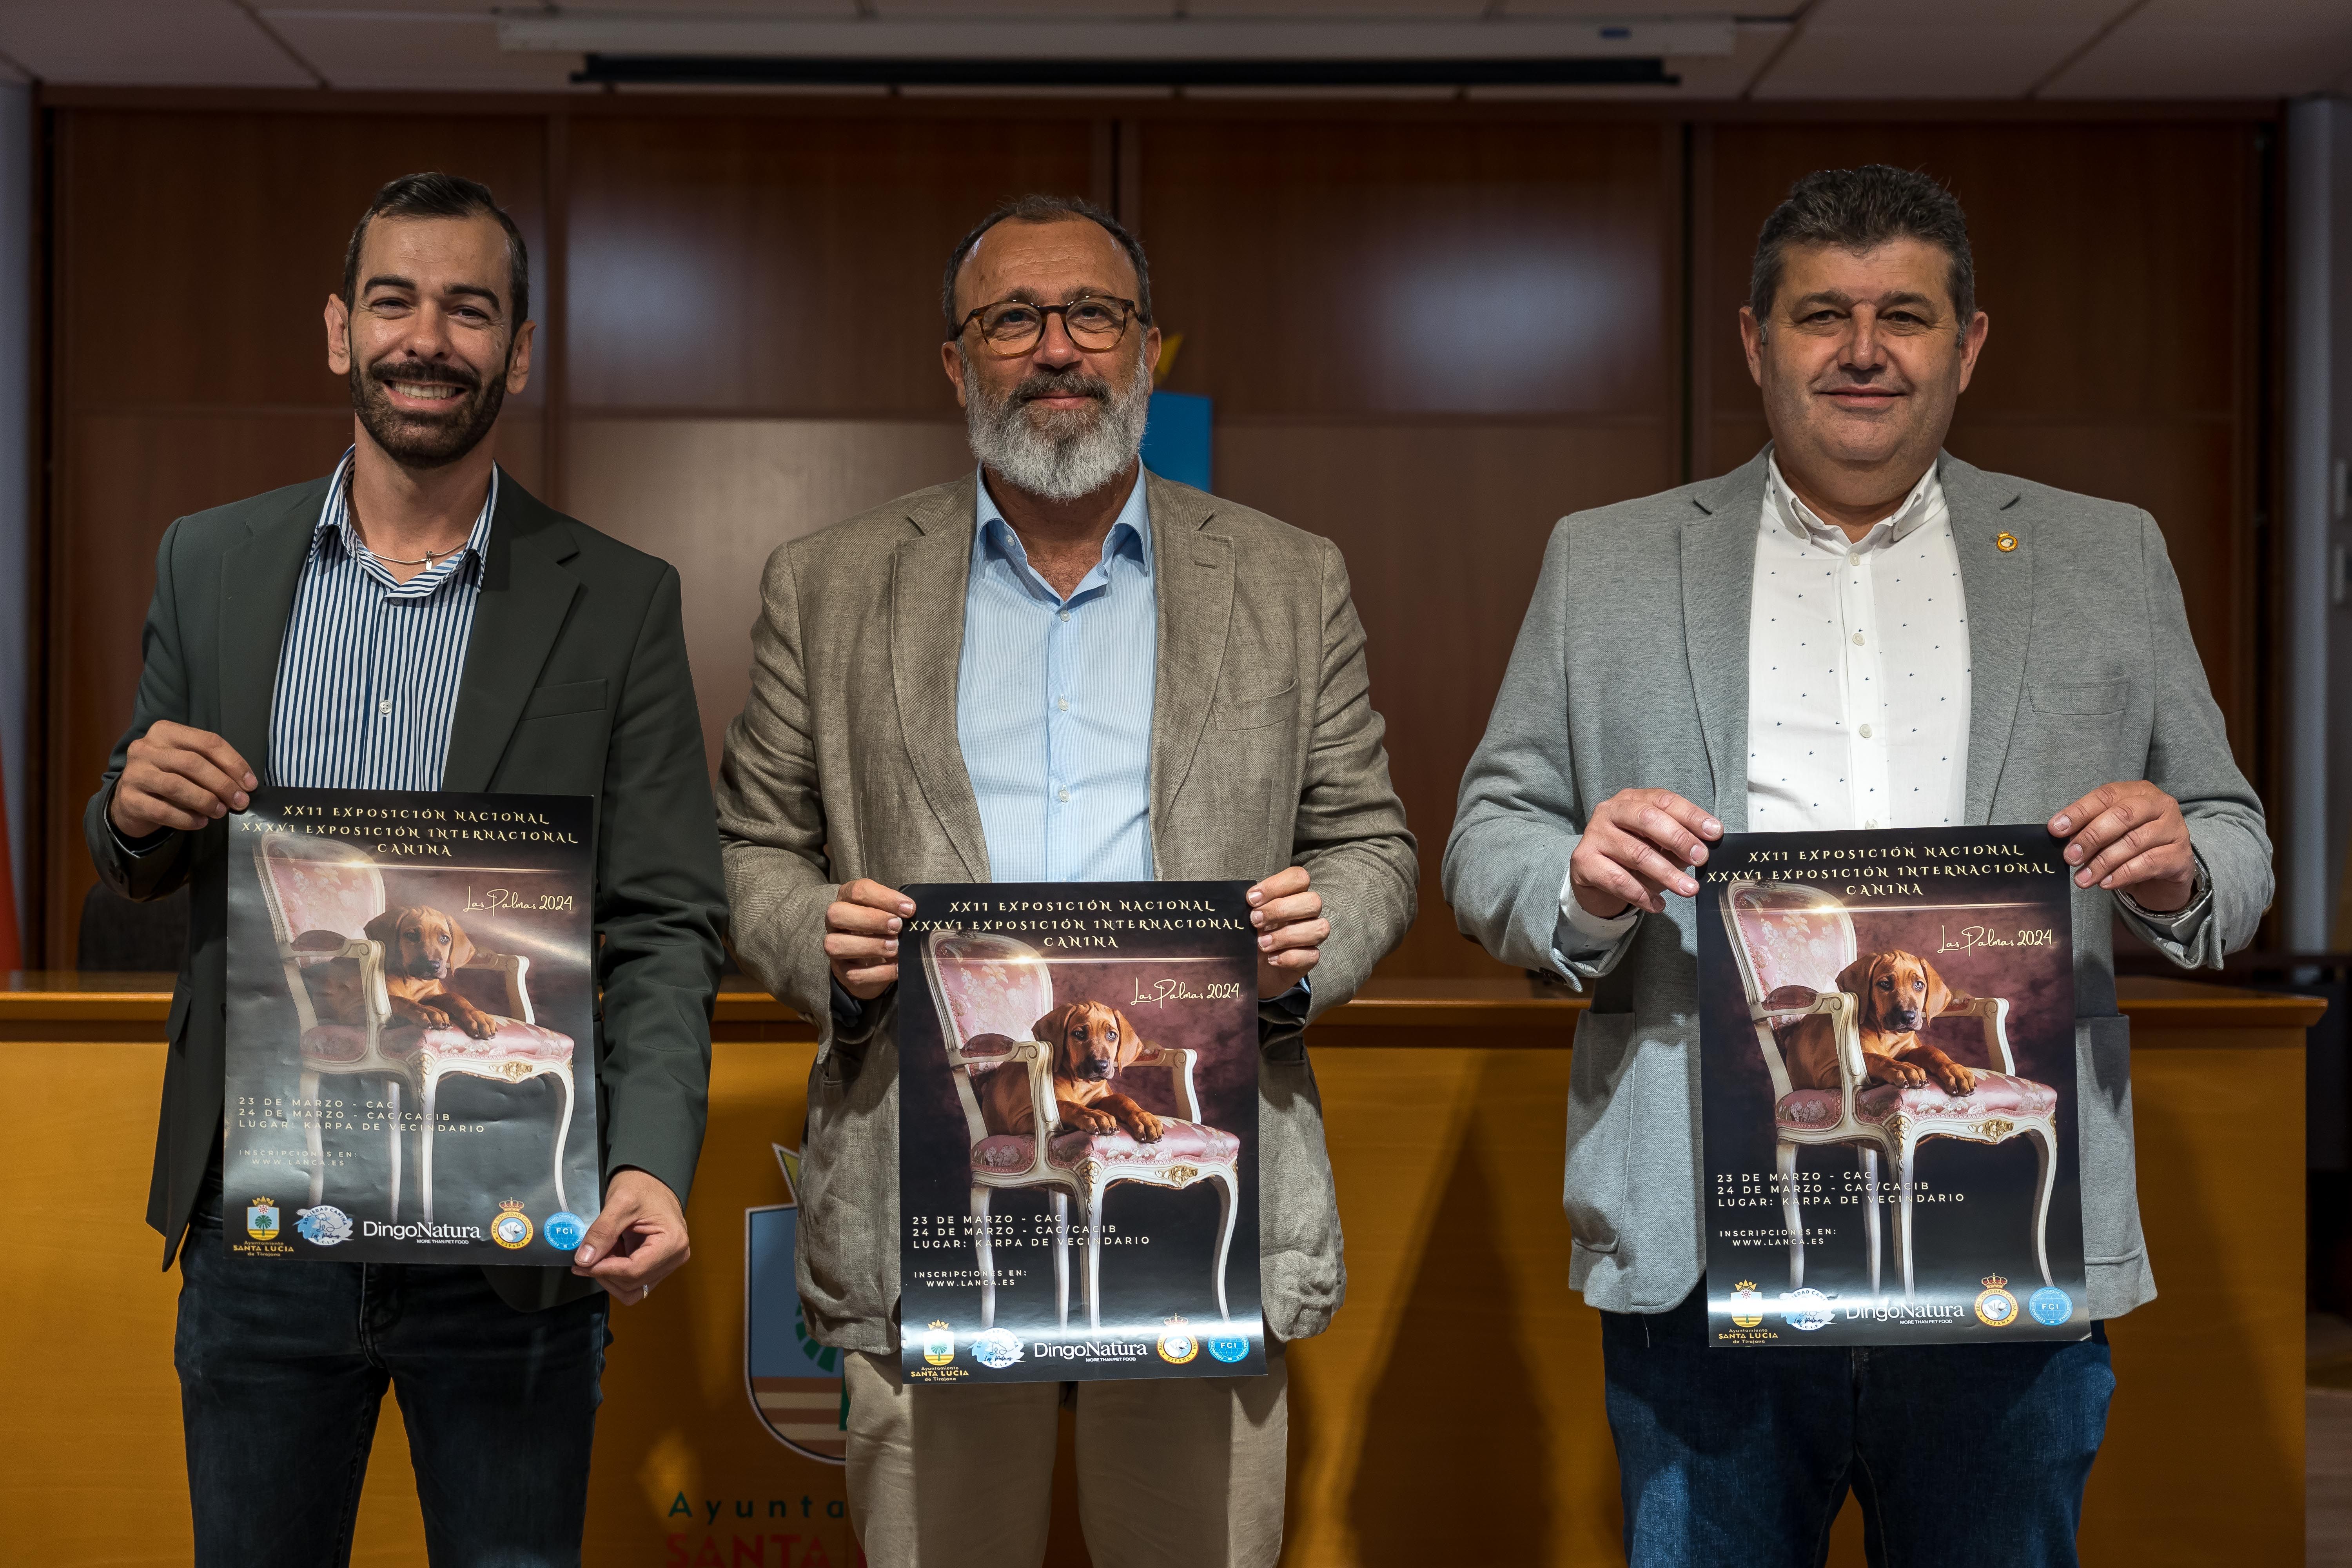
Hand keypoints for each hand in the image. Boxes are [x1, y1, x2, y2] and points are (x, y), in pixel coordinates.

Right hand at [110, 721, 254, 836]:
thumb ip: (212, 766)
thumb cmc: (169, 777)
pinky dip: (186, 818)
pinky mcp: (128, 798)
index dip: (234, 763)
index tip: (250, 784)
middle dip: (222, 784)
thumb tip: (245, 786)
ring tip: (220, 812)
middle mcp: (146, 748)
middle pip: (193, 763)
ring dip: (205, 801)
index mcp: (166, 731)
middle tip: (240, 802)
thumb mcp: (188, 764)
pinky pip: (162, 810)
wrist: (132, 800)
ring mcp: (134, 772)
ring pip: (176, 786)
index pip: (208, 742)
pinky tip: (201, 822)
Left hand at [571, 1168, 689, 1304]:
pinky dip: (616, 1274)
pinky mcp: (659, 1264)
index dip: (604, 1270)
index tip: (582, 1263)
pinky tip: (607, 1257)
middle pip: (633, 1283)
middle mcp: (675, 1257)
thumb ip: (602, 1232)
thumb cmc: (641, 1185)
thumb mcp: (619, 1203)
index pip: (634, 1271)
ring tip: (597, 1257)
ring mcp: (668, 1262)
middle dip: (605, 1274)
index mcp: (672, 1242)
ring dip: (610, 1277)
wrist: (652, 1180)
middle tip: (583, 1260)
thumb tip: (584, 1260)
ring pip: (633, 1288)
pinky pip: (635, 1281)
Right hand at [826, 879, 913, 999]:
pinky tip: (897, 967)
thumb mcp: (888, 912)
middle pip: (837, 914)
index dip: (884, 898)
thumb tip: (911, 911)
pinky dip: (879, 972)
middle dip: (871, 919)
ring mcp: (834, 946)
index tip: (908, 908)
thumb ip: (896, 909)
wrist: (871, 960)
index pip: (857, 891)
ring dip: (870, 946)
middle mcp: (835, 922)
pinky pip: (853, 974)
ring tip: (895, 947)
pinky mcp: (842, 971)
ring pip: (837, 945)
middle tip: (897, 926)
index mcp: (847, 899)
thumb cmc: (881, 927)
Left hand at [1249, 866, 1326, 995]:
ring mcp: (1311, 936)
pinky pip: (1312, 955)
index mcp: (1291, 895)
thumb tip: (1245, 899)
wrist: (1248, 967)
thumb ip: (1245, 906)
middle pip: (1313, 901)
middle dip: (1281, 910)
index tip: (1251, 900)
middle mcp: (1305, 913)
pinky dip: (1290, 957)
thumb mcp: (1242, 919)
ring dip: (1286, 935)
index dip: (1277, 885)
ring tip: (1262, 944)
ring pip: (1320, 928)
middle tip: (1255, 921)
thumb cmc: (1247, 937)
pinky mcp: (1309, 958)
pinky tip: (1271, 959)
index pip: (1299, 877)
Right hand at [1569, 788, 1722, 917]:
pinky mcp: (1583, 861)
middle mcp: (1610, 811)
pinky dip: (1642, 894)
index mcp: (1632, 799)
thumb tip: (1701, 853)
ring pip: (1635, 853)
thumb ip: (1676, 844)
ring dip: (1666, 874)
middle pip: (1647, 819)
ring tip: (1688, 890)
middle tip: (1700, 859)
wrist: (1592, 874)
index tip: (1715, 833)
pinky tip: (1657, 904)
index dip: (1691, 815)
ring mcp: (1594, 834)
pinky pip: (1618, 879)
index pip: (1664, 800)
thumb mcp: (1657, 844)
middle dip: (1678, 839)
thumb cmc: (1632, 853)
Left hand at [2050, 781, 2195, 910]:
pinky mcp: (2181, 855)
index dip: (2079, 811)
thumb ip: (2089, 828)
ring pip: (2134, 842)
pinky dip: (2123, 874)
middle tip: (2070, 857)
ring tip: (2083, 878)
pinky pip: (2148, 863)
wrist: (2167, 870)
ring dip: (2103, 862)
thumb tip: (2061, 834)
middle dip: (2091, 837)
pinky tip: (2106, 883)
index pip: (2106, 795)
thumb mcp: (2110, 831)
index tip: (2056, 829)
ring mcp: (2175, 829)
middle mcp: (2160, 804)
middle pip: (2122, 816)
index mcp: (2138, 791)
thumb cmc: (2132, 844)